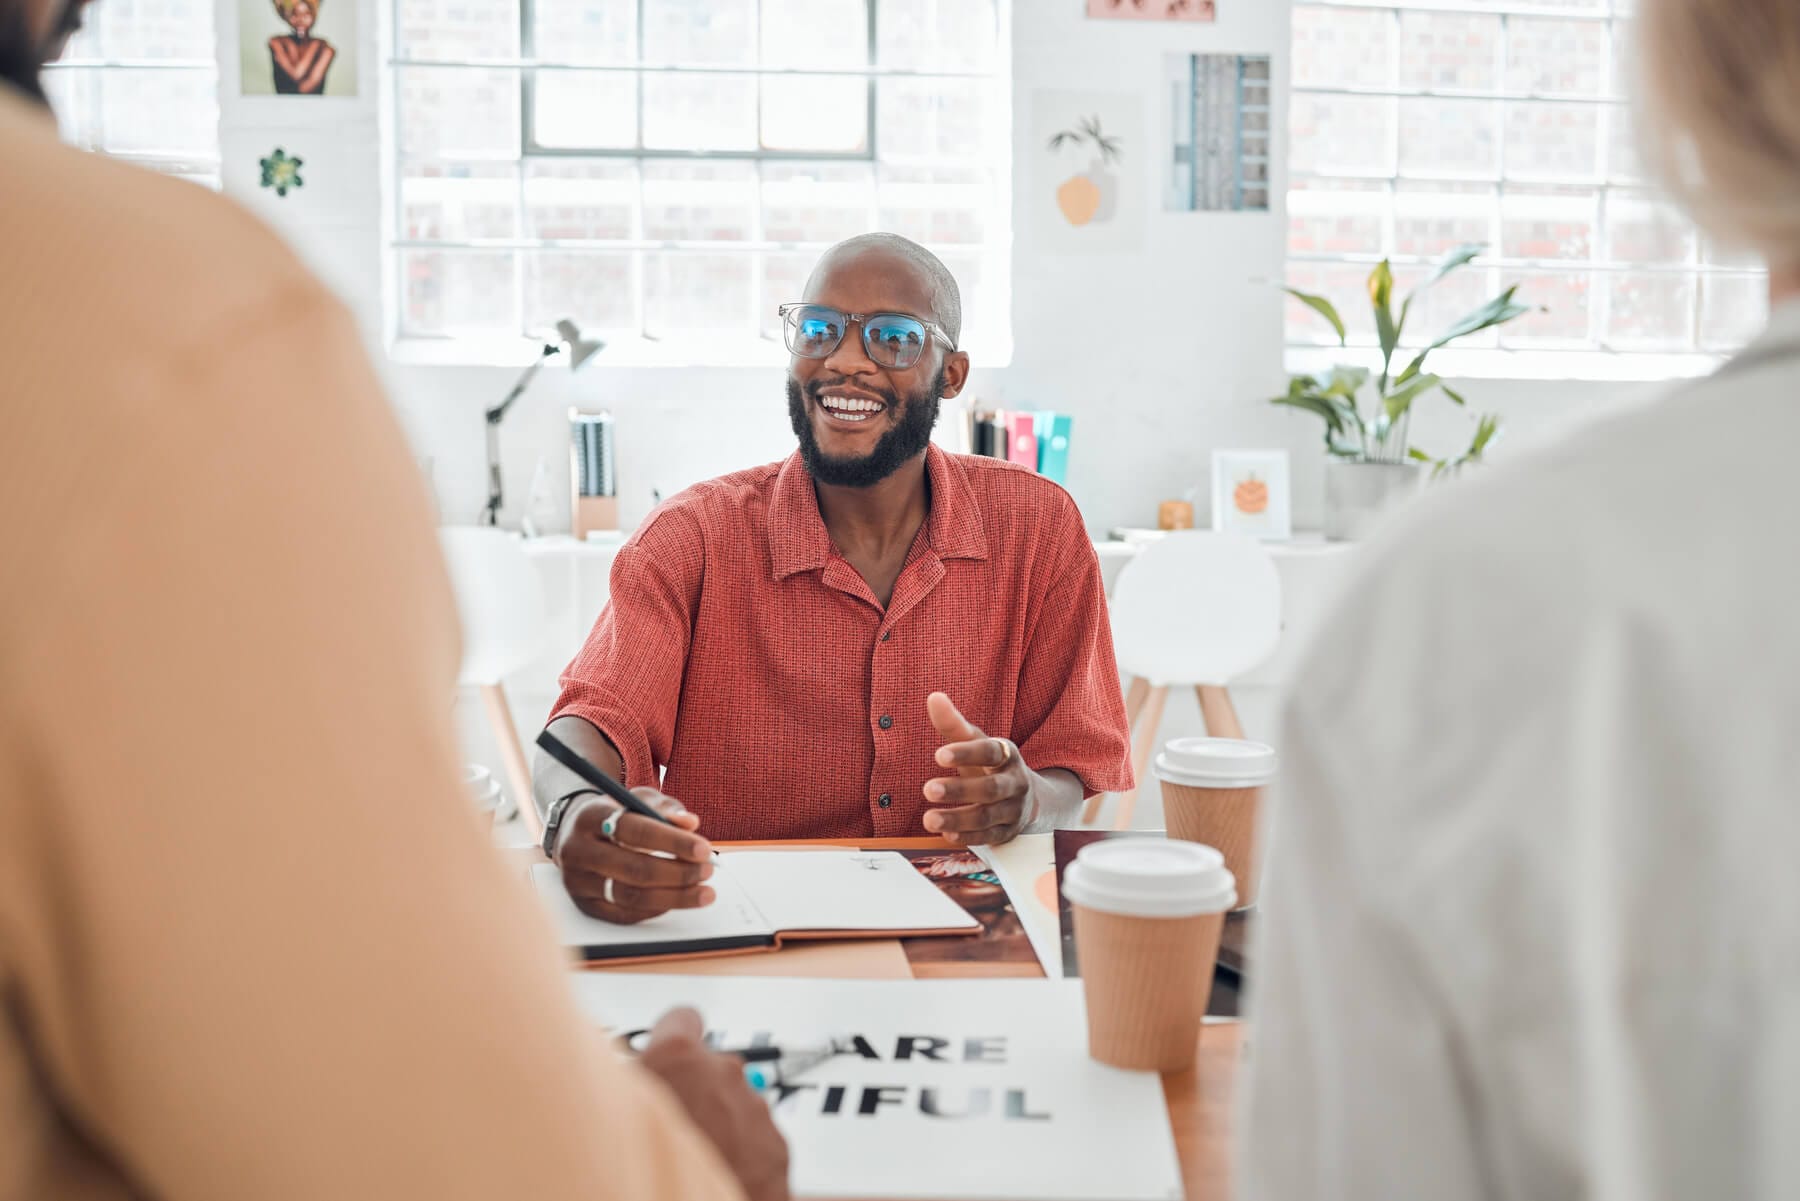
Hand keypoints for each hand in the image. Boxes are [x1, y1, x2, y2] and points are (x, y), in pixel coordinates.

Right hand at [558, 789, 715, 924]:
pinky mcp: (585, 906)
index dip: (672, 842)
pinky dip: (657, 908)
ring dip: (674, 897)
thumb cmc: (616, 815)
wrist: (575, 834)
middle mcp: (577, 850)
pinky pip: (625, 914)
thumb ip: (666, 808)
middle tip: (708, 870)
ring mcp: (577, 882)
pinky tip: (679, 898)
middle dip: (678, 873)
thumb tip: (690, 824)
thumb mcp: (639, 799)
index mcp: (590, 817)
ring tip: (704, 892)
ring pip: (630, 897)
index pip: (634, 830)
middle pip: (633, 869)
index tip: (704, 849)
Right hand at [641, 1008, 790, 1200]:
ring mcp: (754, 1110)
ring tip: (693, 1157)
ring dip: (718, 1123)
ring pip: (734, 1104)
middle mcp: (723, 1075)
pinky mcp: (777, 1146)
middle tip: (671, 1122)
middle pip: (711, 1067)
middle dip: (695, 1090)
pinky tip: (718, 1173)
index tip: (668, 1047)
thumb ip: (635, 1085)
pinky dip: (741, 1152)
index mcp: (678, 1059)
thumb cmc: (652, 1175)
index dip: (672, 1036)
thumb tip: (628, 1080)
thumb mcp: (618, 1114)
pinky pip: (755, 1137)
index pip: (681, 1019)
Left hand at [922, 692, 1032, 846]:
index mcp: (1008, 755)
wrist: (1025, 796)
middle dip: (959, 790)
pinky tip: (945, 834)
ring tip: (928, 819)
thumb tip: (934, 698)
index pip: (991, 752)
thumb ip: (954, 724)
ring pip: (987, 817)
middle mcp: (1015, 783)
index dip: (967, 753)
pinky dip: (967, 837)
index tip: (939, 756)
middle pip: (990, 789)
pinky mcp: (1007, 832)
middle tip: (928, 789)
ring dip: (958, 819)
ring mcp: (1013, 810)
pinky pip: (988, 837)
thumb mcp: (976, 742)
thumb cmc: (991, 764)